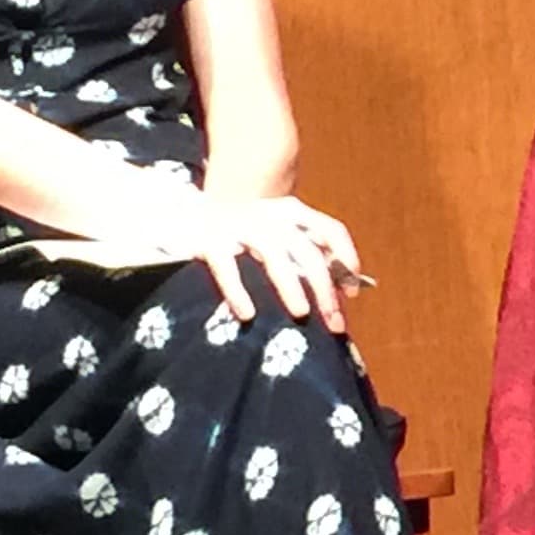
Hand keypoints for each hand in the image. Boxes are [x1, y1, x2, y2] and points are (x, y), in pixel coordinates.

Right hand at [188, 192, 365, 331]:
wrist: (184, 215)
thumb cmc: (242, 233)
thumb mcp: (278, 235)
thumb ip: (308, 255)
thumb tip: (343, 294)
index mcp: (292, 212)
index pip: (331, 231)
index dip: (347, 261)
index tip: (351, 294)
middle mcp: (270, 215)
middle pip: (308, 252)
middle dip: (324, 288)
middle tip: (333, 322)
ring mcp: (240, 225)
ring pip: (274, 255)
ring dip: (291, 285)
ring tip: (301, 313)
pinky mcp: (210, 239)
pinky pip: (227, 267)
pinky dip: (238, 291)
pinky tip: (247, 314)